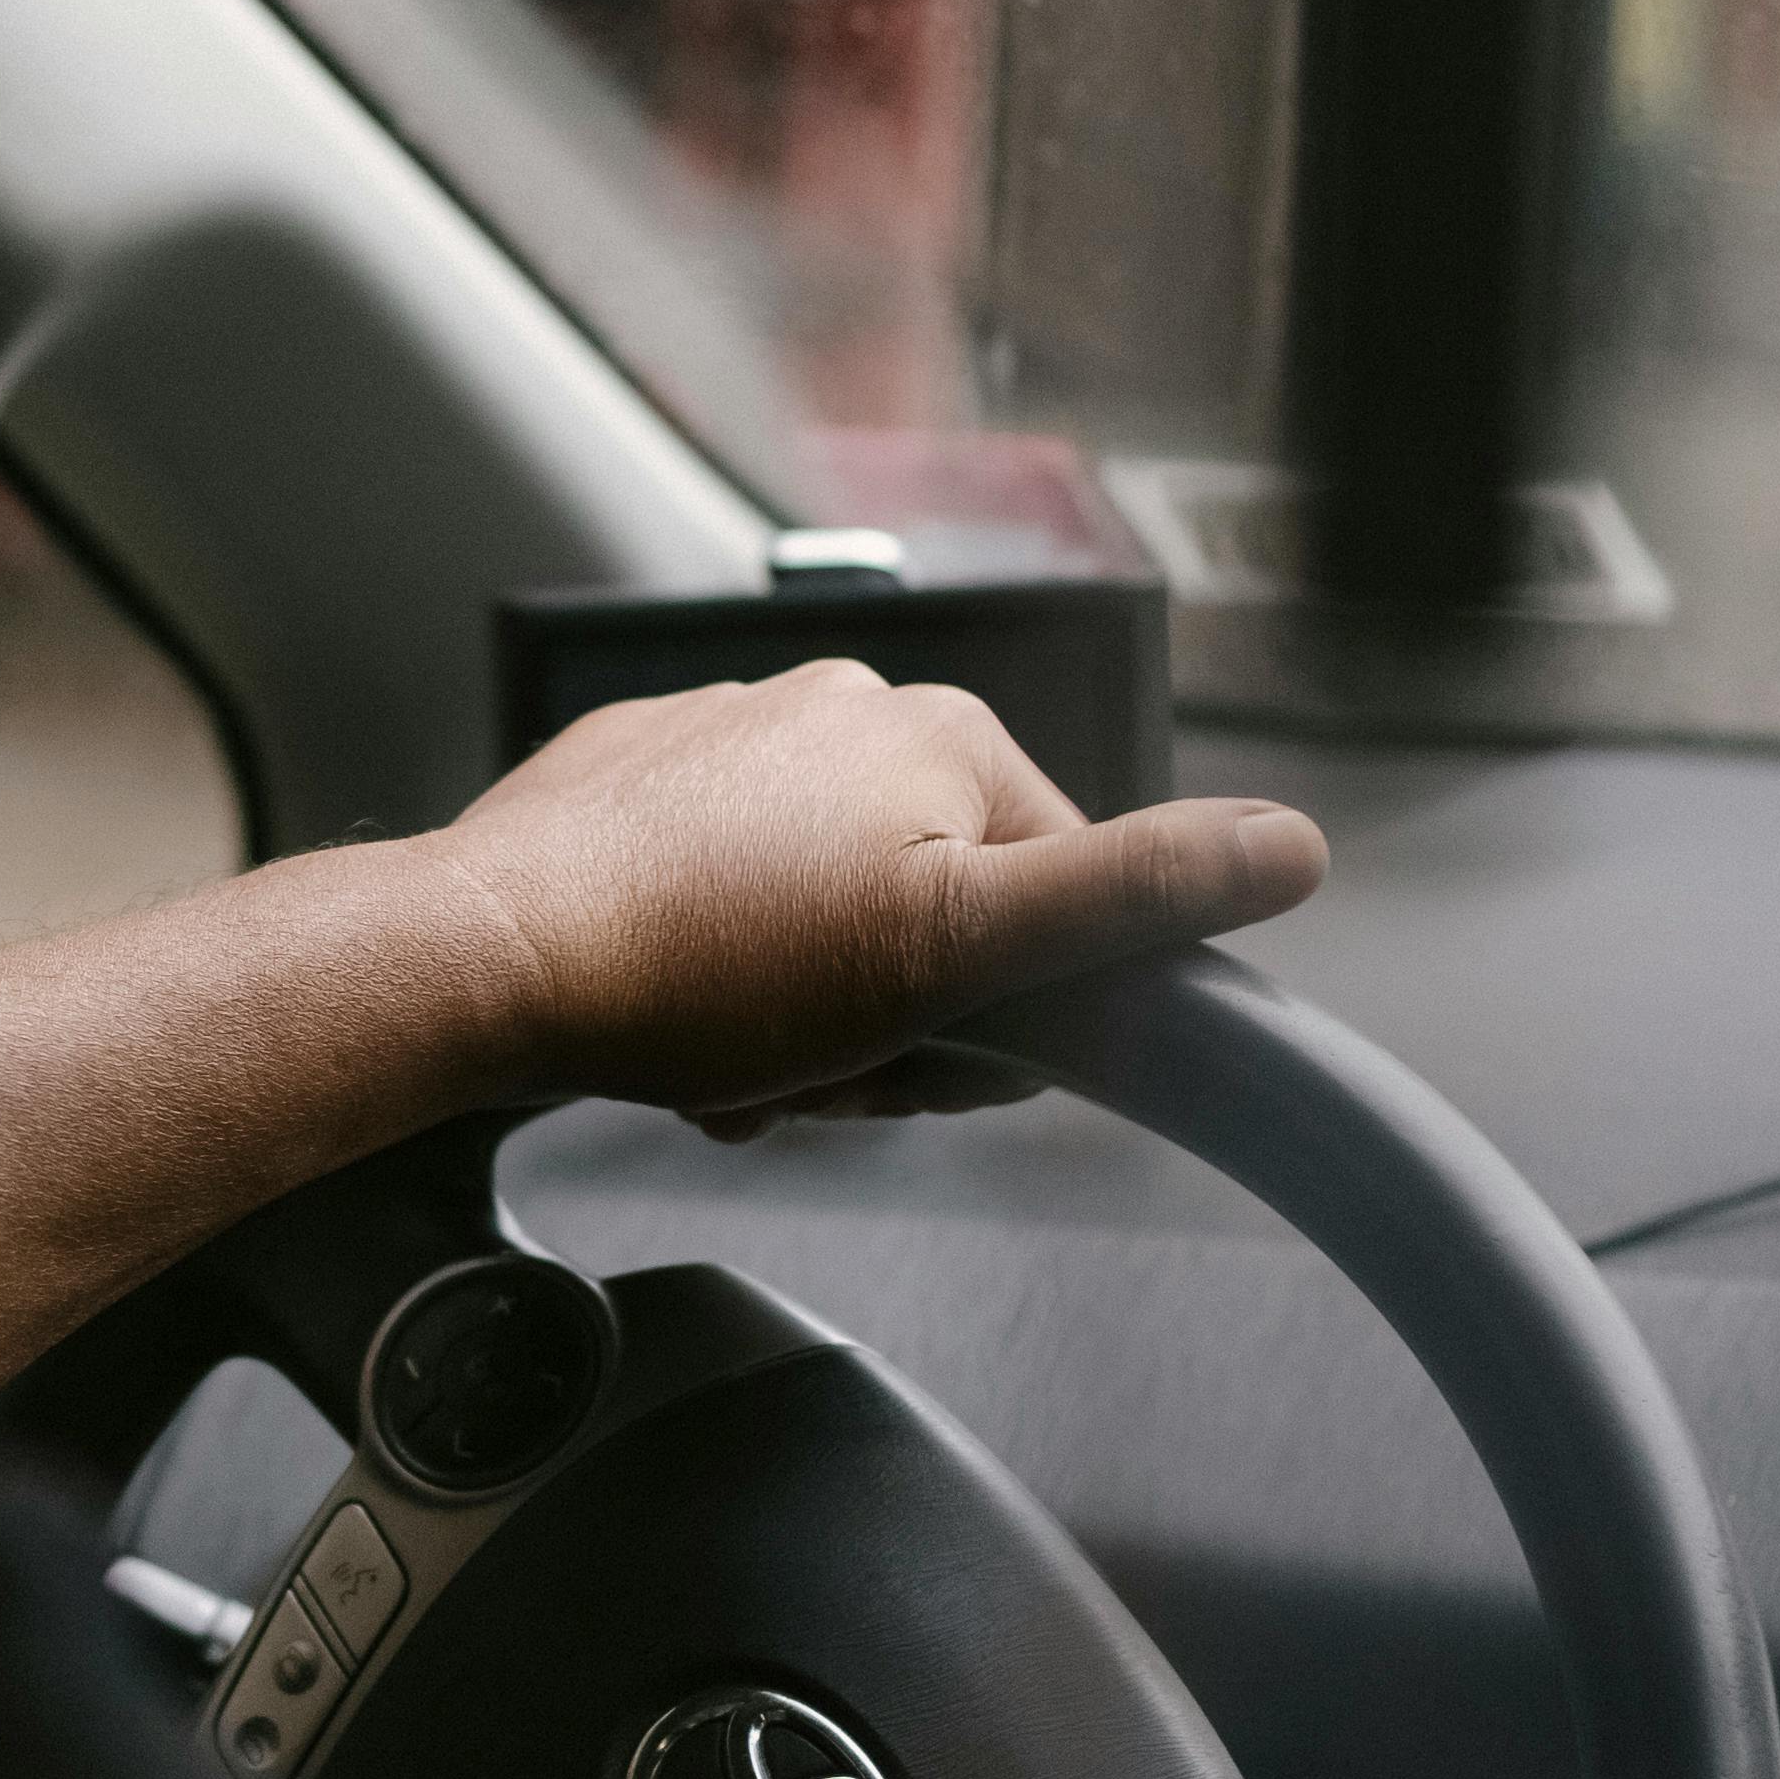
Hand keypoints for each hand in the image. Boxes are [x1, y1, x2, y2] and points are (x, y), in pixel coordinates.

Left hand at [416, 663, 1325, 1132]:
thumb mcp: (955, 949)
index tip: (931, 1061)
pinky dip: (717, 974)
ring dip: (800, 1016)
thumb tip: (1291, 847)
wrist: (488, 959)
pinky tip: (675, 1028)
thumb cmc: (708, 964)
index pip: (1052, 892)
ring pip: (825, 917)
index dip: (1007, 1010)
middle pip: (935, 909)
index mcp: (939, 734)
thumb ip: (1128, 896)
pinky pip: (723, 898)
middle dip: (890, 1017)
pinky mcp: (637, 786)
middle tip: (817, 1070)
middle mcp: (838, 708)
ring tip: (733, 1062)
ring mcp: (730, 738)